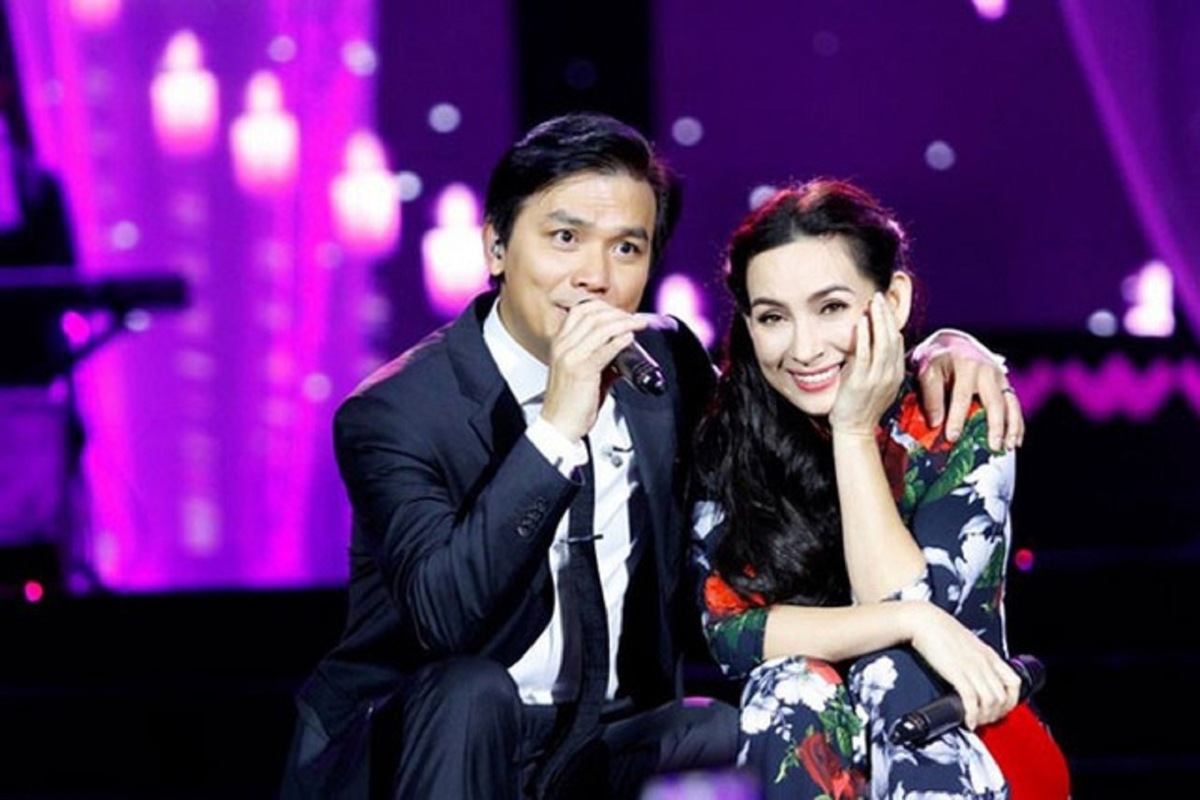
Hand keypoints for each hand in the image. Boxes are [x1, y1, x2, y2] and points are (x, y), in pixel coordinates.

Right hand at [540, 299, 645, 441]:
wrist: (558, 426)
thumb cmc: (569, 403)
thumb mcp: (580, 373)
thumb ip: (600, 360)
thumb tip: (621, 352)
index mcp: (559, 343)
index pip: (580, 311)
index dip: (604, 308)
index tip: (621, 313)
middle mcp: (562, 346)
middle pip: (592, 315)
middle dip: (618, 314)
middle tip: (634, 320)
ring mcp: (570, 357)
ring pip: (600, 328)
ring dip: (624, 323)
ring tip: (638, 325)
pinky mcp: (581, 370)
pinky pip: (604, 349)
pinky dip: (620, 341)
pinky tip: (630, 338)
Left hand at [829, 293, 904, 436]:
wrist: (855, 429)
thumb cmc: (861, 405)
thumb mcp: (876, 382)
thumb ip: (878, 363)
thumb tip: (871, 342)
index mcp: (895, 373)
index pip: (898, 341)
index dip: (892, 322)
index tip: (885, 306)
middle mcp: (890, 374)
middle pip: (893, 338)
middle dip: (887, 315)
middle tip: (880, 296)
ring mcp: (877, 378)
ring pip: (882, 343)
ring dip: (878, 320)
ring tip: (873, 302)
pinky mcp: (861, 382)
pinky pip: (865, 355)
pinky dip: (865, 336)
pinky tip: (862, 322)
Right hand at [907, 603, 1022, 729]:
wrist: (923, 620)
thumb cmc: (940, 630)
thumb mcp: (967, 642)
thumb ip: (975, 657)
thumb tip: (976, 675)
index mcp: (989, 654)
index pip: (1014, 682)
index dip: (1011, 701)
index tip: (999, 708)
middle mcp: (984, 662)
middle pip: (1004, 697)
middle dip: (997, 714)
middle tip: (985, 719)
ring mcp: (972, 668)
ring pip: (991, 702)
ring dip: (985, 717)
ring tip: (974, 721)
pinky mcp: (957, 673)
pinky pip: (972, 701)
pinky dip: (972, 715)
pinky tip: (966, 720)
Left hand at [915, 334, 1024, 449]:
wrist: (952, 343)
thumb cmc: (936, 359)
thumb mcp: (926, 370)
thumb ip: (930, 395)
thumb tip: (935, 423)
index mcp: (965, 365)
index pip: (962, 396)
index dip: (957, 418)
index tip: (952, 437)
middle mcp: (986, 370)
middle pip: (994, 401)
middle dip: (994, 426)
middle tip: (992, 446)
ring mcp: (998, 376)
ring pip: (1010, 404)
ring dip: (1012, 427)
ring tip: (1008, 447)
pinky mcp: (1004, 384)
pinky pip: (1014, 405)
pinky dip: (1017, 423)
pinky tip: (1015, 441)